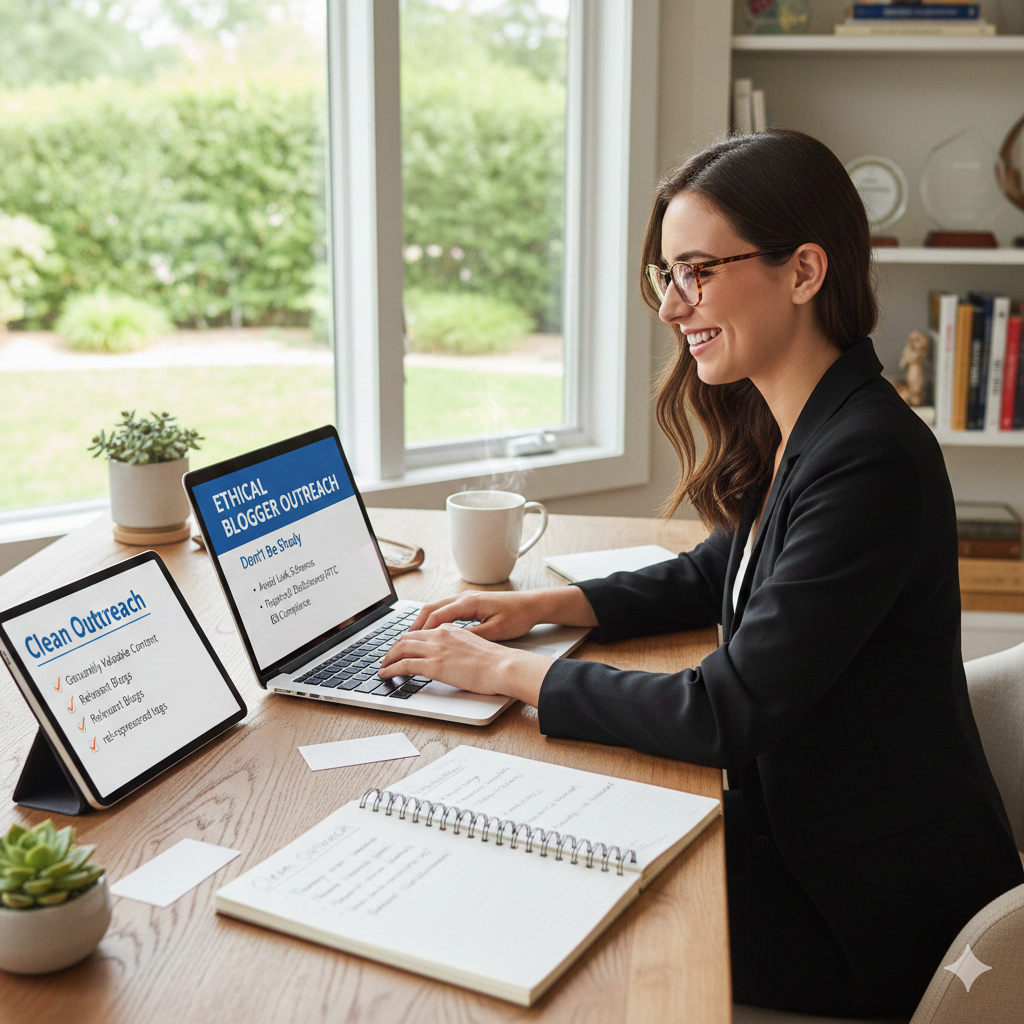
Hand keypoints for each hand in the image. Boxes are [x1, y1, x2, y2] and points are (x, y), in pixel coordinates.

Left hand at [378, 624, 549, 704]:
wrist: (504, 666)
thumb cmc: (497, 661)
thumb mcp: (477, 646)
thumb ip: (462, 647)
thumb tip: (455, 657)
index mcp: (452, 629)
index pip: (423, 631)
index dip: (409, 639)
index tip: (403, 647)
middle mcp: (441, 634)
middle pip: (408, 637)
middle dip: (394, 647)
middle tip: (387, 656)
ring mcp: (436, 649)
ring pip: (401, 648)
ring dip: (388, 657)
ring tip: (382, 666)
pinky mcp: (433, 665)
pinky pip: (403, 665)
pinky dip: (390, 669)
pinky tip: (385, 674)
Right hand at [408, 586, 597, 640]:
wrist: (533, 605)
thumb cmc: (517, 616)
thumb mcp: (496, 631)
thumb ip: (472, 636)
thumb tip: (452, 643)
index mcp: (468, 603)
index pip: (436, 616)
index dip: (420, 631)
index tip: (407, 644)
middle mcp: (464, 597)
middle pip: (430, 609)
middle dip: (414, 625)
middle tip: (400, 642)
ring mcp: (467, 598)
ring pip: (436, 607)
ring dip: (422, 622)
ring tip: (411, 638)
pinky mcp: (471, 602)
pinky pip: (445, 609)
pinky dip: (433, 619)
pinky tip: (431, 631)